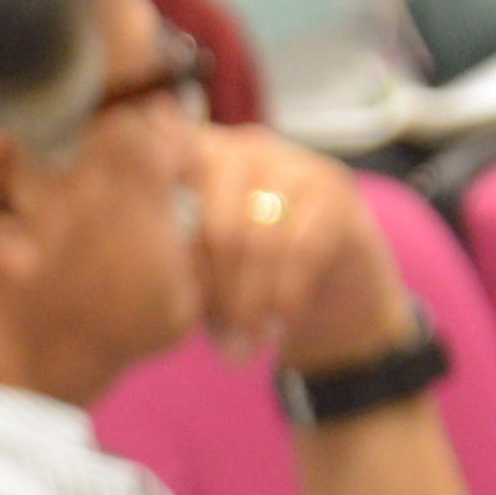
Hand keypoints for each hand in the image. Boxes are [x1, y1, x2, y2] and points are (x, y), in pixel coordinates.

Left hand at [188, 128, 412, 365]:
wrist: (333, 298)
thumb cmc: (246, 284)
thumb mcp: (200, 278)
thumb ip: (175, 264)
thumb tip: (158, 283)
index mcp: (196, 157)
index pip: (170, 197)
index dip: (171, 255)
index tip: (176, 305)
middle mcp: (245, 148)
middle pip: (219, 225)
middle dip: (220, 293)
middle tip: (222, 341)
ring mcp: (295, 163)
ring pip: (262, 240)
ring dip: (254, 304)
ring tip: (245, 345)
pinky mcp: (337, 190)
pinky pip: (304, 250)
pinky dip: (288, 298)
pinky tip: (280, 328)